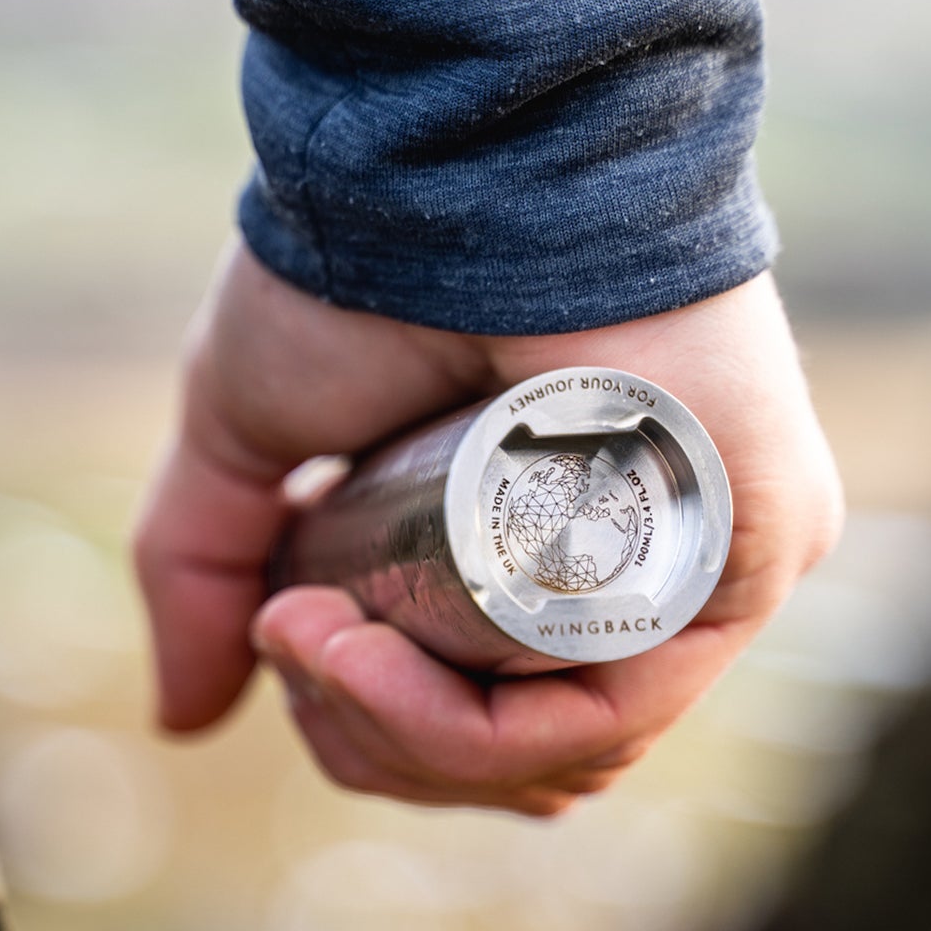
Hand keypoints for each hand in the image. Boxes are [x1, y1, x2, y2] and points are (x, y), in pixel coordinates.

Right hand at [133, 243, 842, 816]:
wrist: (454, 167)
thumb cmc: (365, 272)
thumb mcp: (253, 440)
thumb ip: (209, 576)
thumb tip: (182, 722)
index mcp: (550, 553)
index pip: (487, 728)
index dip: (373, 731)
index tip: (278, 638)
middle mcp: (642, 576)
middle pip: (515, 763)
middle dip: (372, 739)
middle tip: (289, 637)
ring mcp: (705, 574)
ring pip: (556, 758)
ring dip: (398, 730)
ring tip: (311, 633)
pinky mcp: (748, 562)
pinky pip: (606, 718)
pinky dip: (462, 724)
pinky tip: (360, 654)